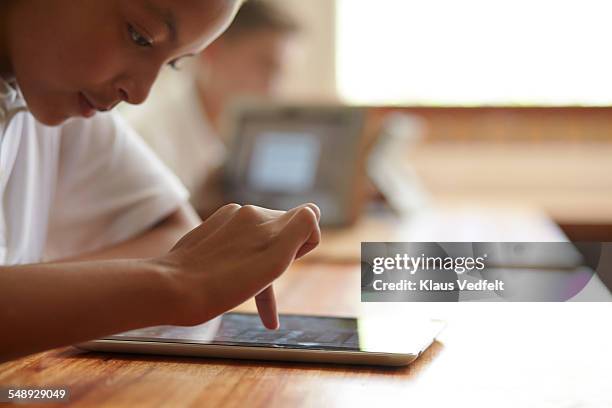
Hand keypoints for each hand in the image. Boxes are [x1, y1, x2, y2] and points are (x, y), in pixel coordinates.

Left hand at [161, 203, 320, 328]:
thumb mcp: (274, 261)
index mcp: (266, 218)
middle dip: (281, 254)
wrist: (172, 290)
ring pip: (260, 238)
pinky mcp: (210, 230)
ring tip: (241, 283)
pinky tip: (228, 279)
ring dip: (260, 260)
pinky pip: (238, 241)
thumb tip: (311, 212)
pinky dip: (241, 260)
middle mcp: (248, 212)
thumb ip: (300, 229)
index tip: (282, 265)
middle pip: (283, 230)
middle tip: (259, 279)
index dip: (303, 246)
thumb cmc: (225, 284)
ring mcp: (227, 219)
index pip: (308, 219)